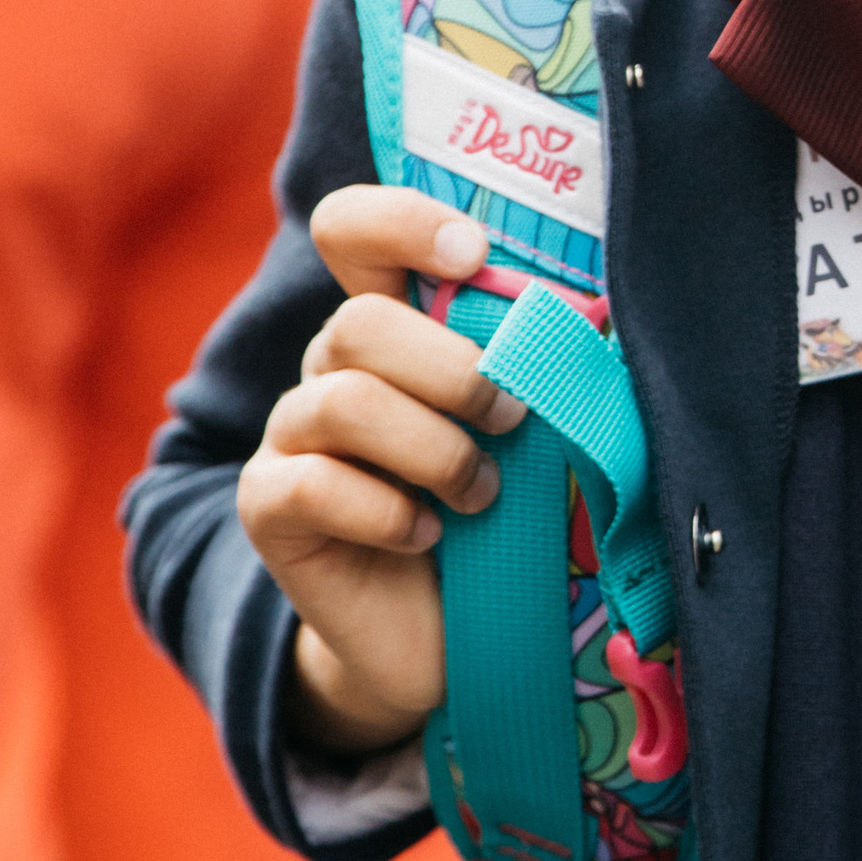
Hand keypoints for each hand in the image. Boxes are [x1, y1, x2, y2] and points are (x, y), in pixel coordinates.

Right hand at [238, 191, 525, 754]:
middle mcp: (330, 369)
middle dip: (453, 370)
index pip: (353, 230)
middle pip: (359, 323)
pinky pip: (311, 483)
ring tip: (481, 494)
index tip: (474, 254)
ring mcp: (291, 436)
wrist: (445, 639)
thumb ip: (537, 367)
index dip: (402, 221)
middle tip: (511, 418)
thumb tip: (593, 319)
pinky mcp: (269, 506)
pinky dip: (387, 512)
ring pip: (343, 400)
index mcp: (392, 327)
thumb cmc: (502, 516)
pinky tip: (427, 537)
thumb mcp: (530, 431)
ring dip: (434, 449)